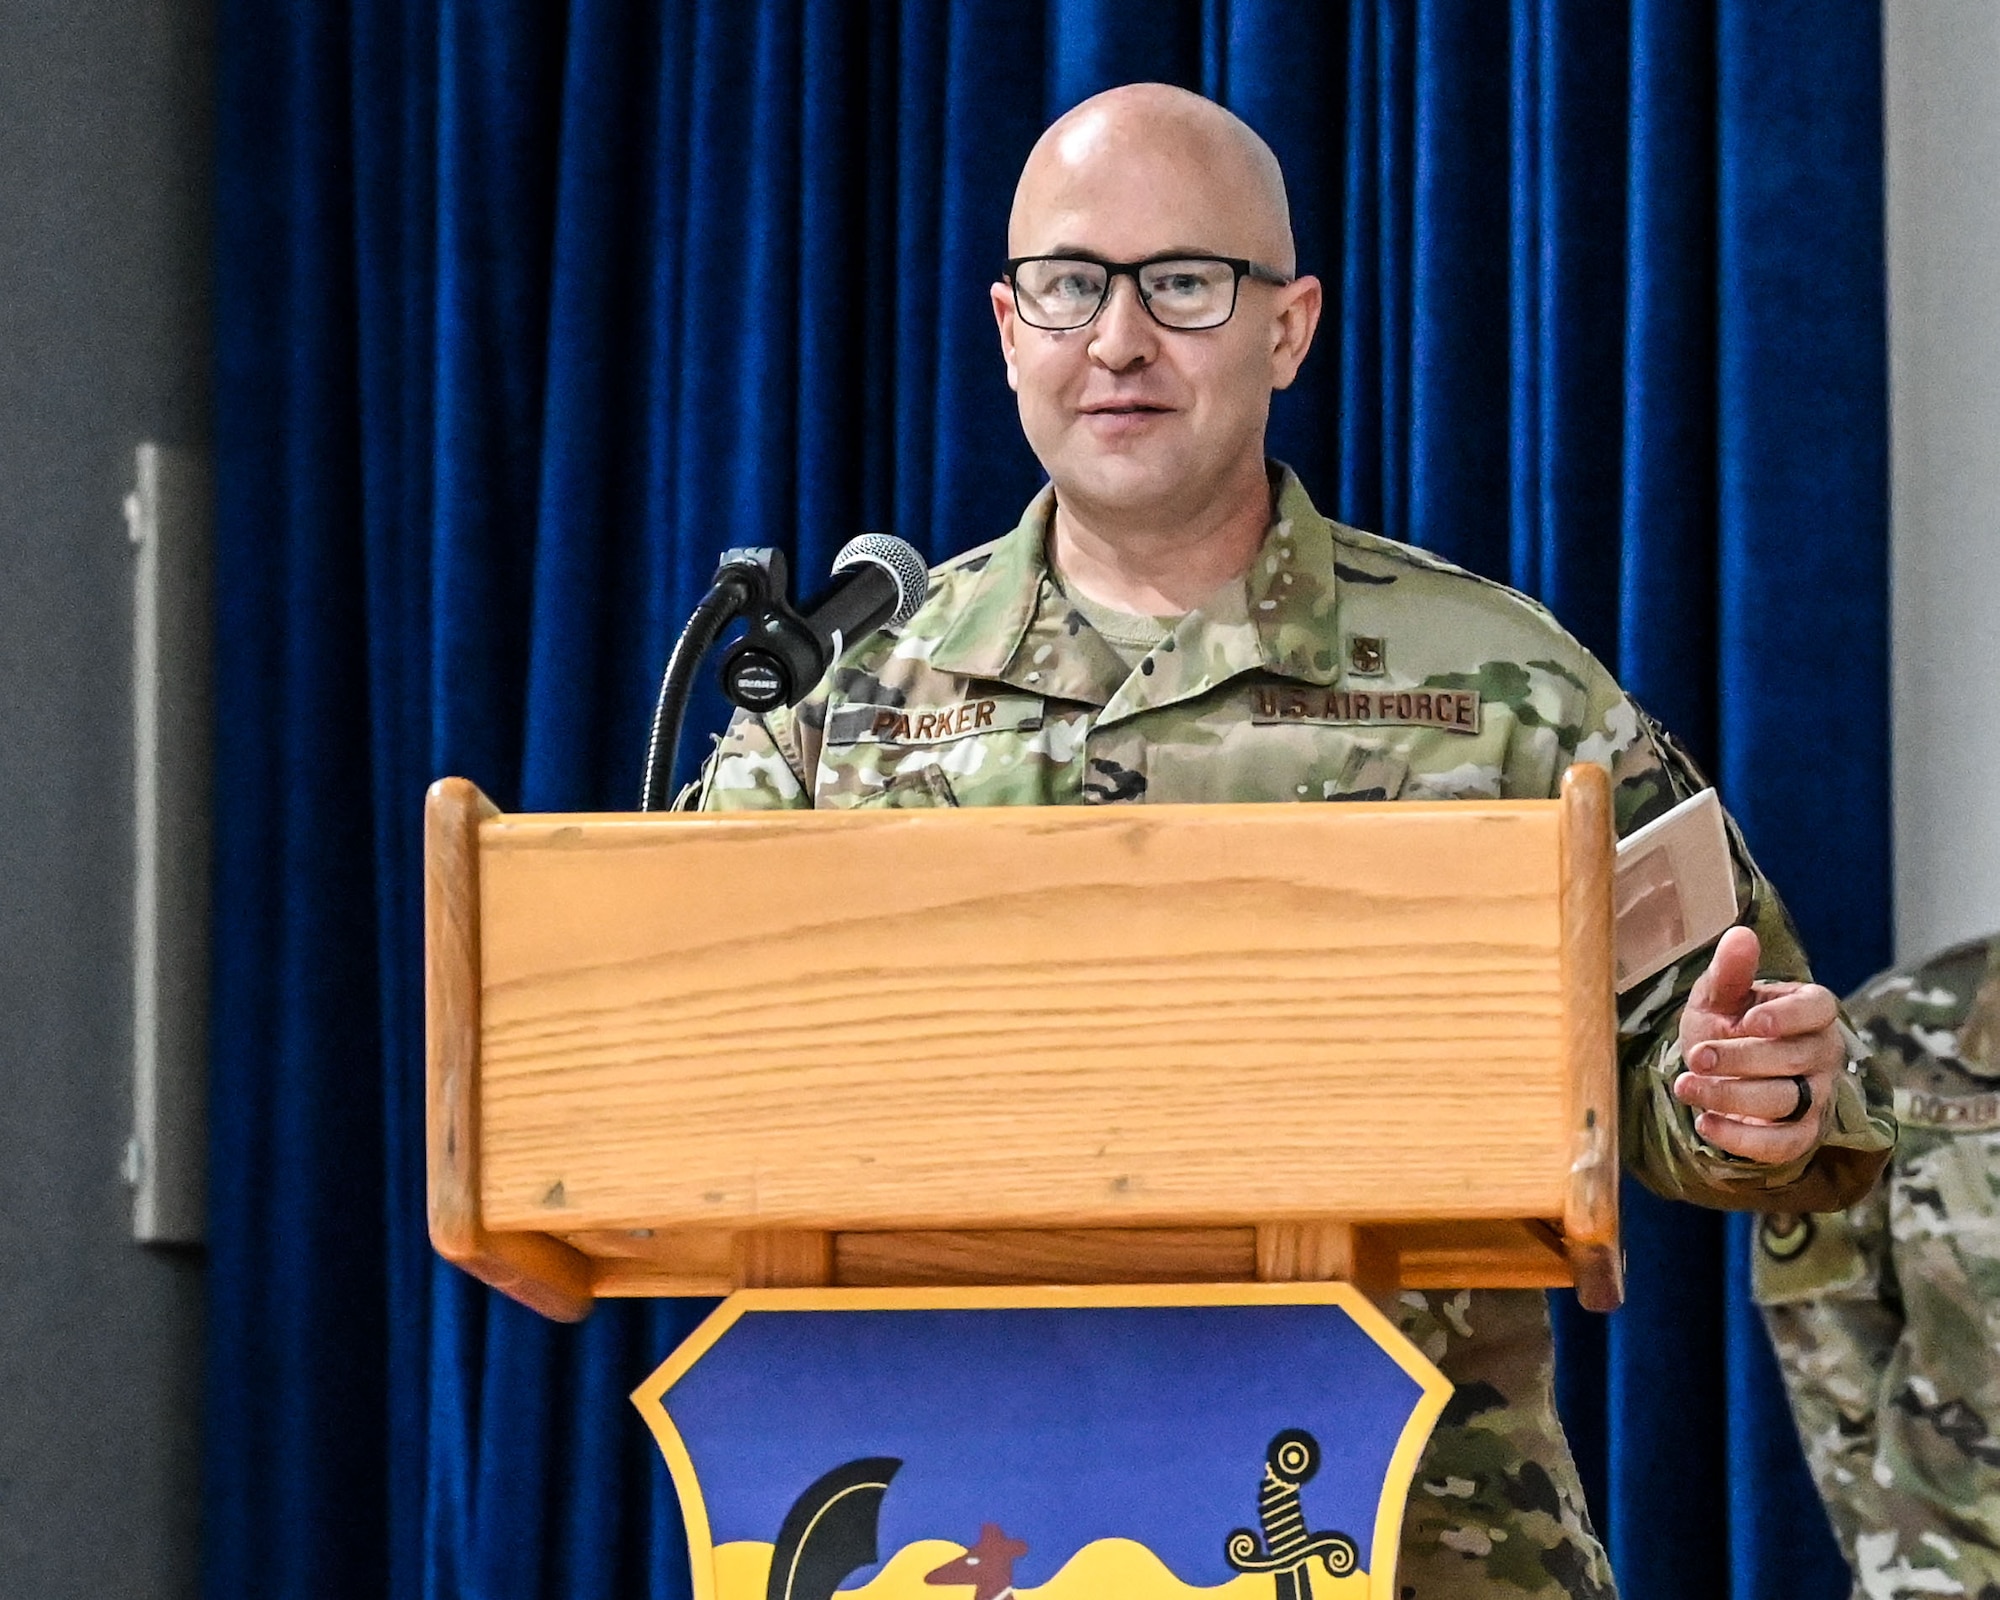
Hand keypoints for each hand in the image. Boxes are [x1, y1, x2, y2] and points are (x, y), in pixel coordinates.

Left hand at [1671, 925, 1844, 1164]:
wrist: (1722, 1070)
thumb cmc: (1727, 1023)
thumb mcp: (1719, 996)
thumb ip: (1730, 971)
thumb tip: (1740, 935)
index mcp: (1811, 1010)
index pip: (1817, 1010)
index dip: (1787, 1016)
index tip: (1750, 1021)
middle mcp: (1823, 1053)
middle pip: (1793, 1059)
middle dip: (1740, 1060)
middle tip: (1696, 1057)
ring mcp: (1817, 1096)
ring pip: (1786, 1102)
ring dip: (1732, 1098)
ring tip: (1686, 1087)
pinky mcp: (1802, 1133)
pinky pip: (1784, 1145)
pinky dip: (1744, 1140)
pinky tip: (1706, 1124)